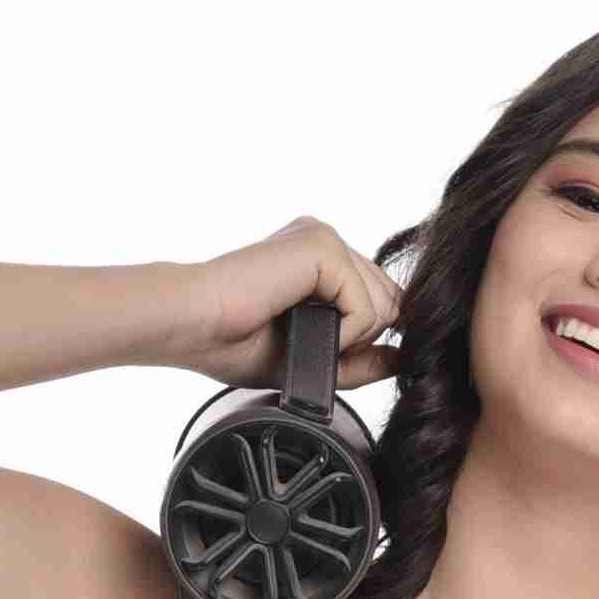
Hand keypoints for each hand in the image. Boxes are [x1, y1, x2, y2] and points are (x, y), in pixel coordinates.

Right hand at [170, 216, 402, 385]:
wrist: (196, 327)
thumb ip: (360, 358)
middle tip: (306, 343)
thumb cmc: (232, 342)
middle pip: (390, 303)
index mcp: (318, 258)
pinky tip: (302, 328)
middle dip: (359, 340)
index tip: (324, 351)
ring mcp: (326, 239)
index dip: (363, 338)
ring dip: (346, 340)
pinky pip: (366, 309)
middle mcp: (325, 241)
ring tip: (297, 333)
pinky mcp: (324, 248)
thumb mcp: (311, 356)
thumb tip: (402, 359)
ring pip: (383, 308)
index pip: (377, 300)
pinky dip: (340, 336)